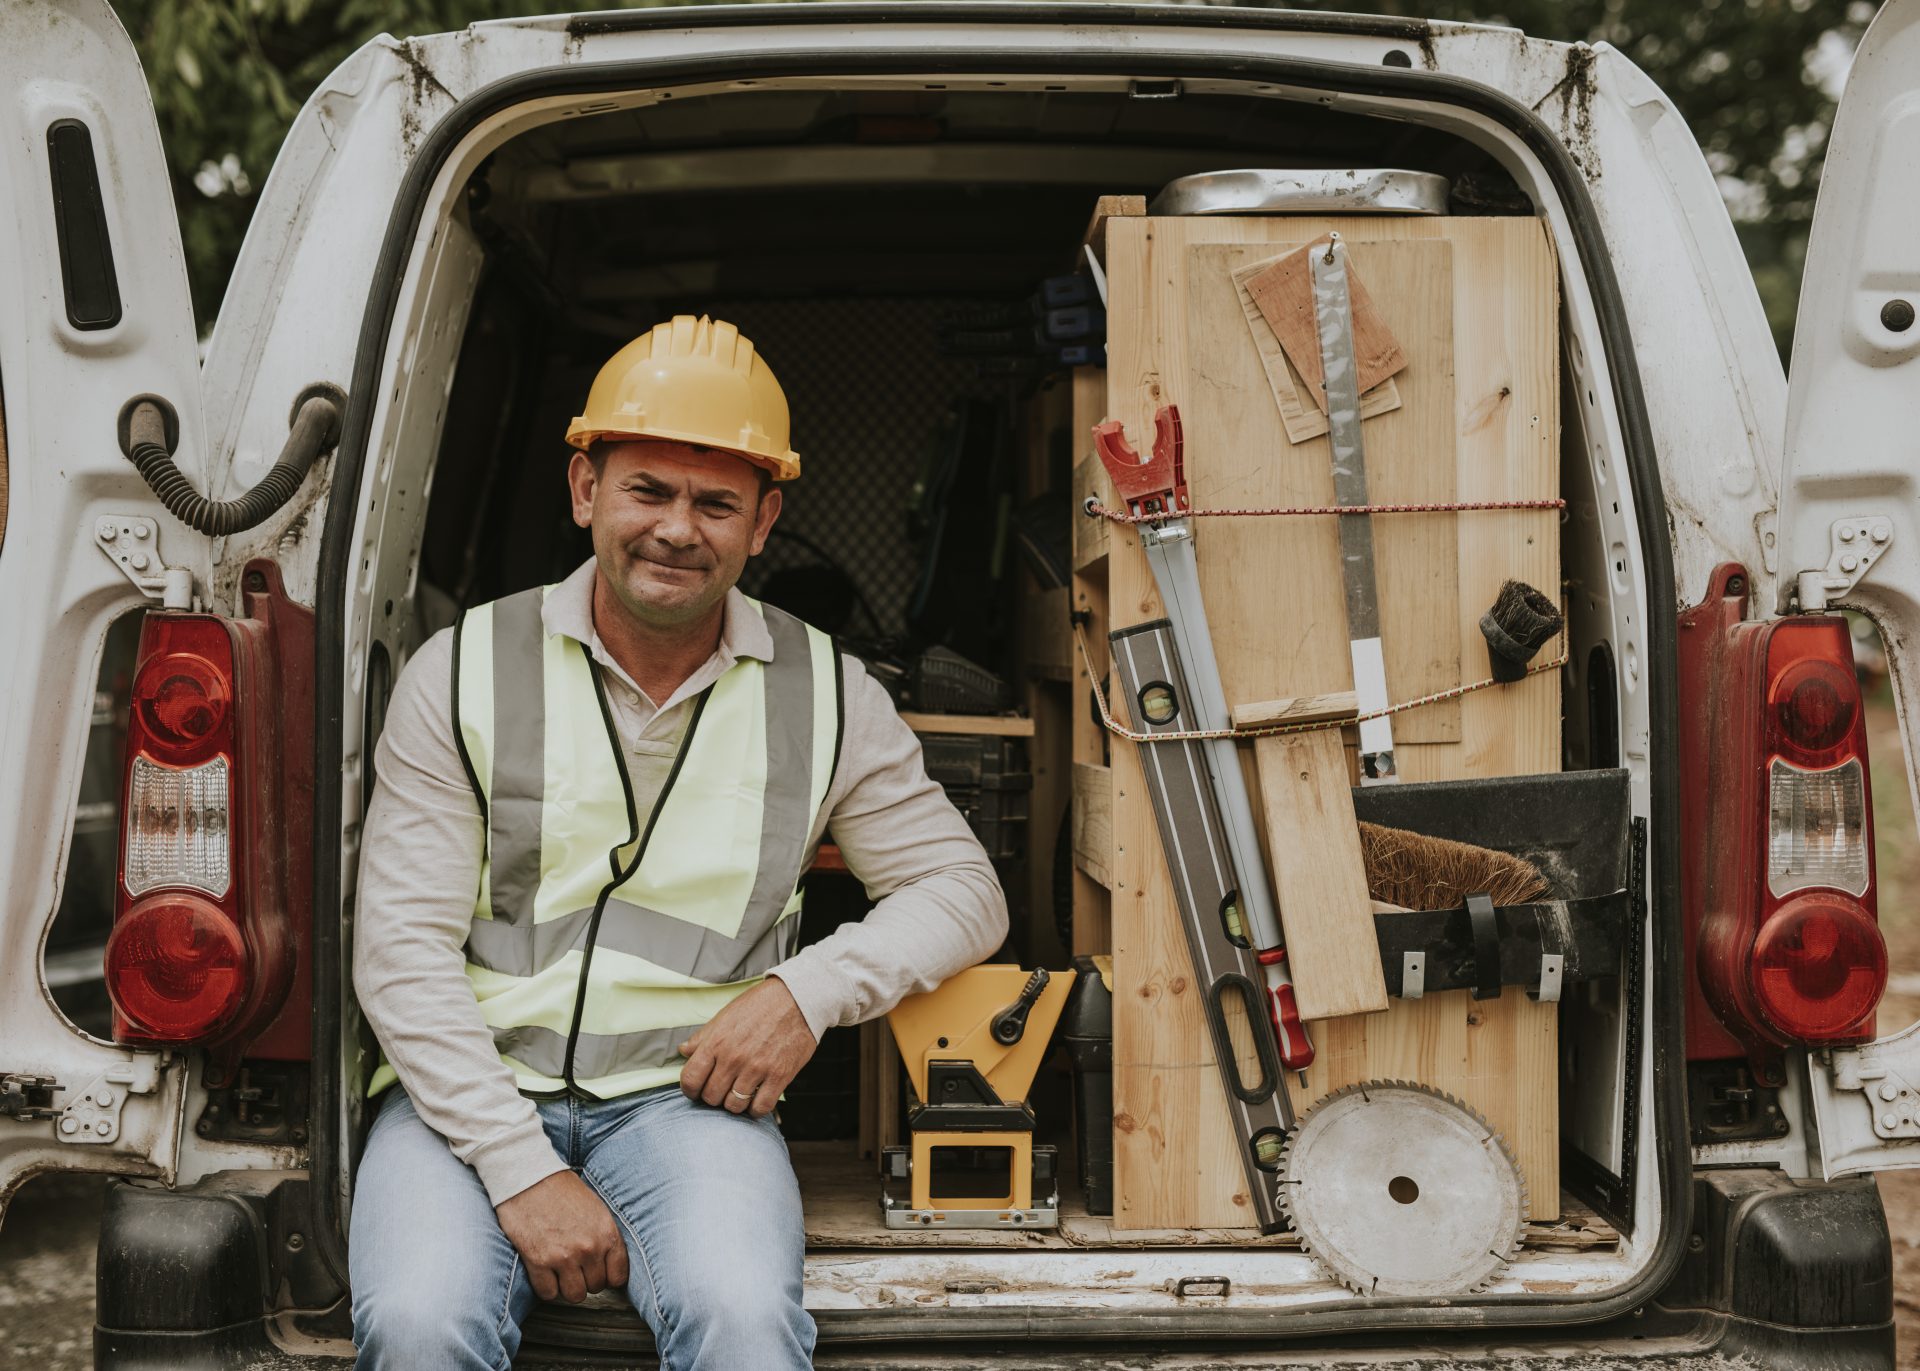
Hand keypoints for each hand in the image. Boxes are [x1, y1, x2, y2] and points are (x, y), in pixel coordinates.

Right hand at [494, 1170, 628, 1302]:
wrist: (528, 1176)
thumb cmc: (561, 1189)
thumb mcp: (596, 1208)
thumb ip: (604, 1236)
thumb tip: (608, 1262)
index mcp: (607, 1232)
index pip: (618, 1276)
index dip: (608, 1276)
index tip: (598, 1272)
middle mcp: (589, 1247)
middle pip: (596, 1287)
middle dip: (585, 1279)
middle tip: (575, 1266)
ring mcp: (564, 1257)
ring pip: (574, 1295)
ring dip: (567, 1287)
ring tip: (560, 1272)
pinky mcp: (538, 1262)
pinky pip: (548, 1294)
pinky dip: (546, 1287)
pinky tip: (544, 1272)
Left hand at [678, 976, 817, 1116]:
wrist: (798, 998)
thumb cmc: (760, 1004)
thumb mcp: (725, 1015)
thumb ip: (703, 1037)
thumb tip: (684, 1051)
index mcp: (716, 1042)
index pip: (690, 1079)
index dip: (690, 1089)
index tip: (696, 1089)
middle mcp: (733, 1058)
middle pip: (711, 1096)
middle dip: (713, 1097)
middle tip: (721, 1090)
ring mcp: (756, 1069)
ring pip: (734, 1106)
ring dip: (734, 1104)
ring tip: (739, 1093)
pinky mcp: (779, 1076)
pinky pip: (760, 1108)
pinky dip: (756, 1109)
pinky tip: (757, 1098)